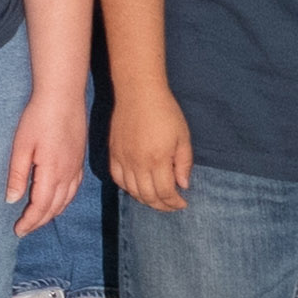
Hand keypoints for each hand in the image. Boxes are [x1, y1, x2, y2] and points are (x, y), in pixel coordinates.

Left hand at [6, 82, 87, 234]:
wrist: (63, 95)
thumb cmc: (38, 117)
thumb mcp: (21, 146)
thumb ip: (17, 175)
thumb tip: (11, 200)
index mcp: (52, 173)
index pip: (41, 207)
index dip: (29, 221)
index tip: (17, 230)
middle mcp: (68, 174)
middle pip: (54, 207)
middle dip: (39, 221)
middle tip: (24, 229)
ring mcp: (76, 167)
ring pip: (66, 200)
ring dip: (52, 213)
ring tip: (38, 219)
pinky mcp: (79, 160)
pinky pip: (74, 189)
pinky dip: (64, 201)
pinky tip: (58, 200)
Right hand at [109, 84, 195, 215]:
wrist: (138, 92)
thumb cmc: (165, 112)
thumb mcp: (183, 137)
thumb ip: (184, 163)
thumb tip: (183, 185)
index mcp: (158, 159)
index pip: (165, 192)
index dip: (175, 203)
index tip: (183, 203)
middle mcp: (138, 163)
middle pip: (148, 196)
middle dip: (162, 205)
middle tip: (172, 205)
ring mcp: (123, 158)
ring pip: (132, 191)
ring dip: (145, 199)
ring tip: (157, 198)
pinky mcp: (113, 152)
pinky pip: (117, 178)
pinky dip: (127, 188)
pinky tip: (137, 187)